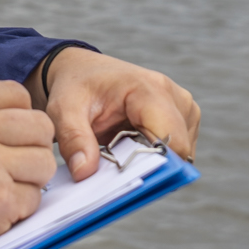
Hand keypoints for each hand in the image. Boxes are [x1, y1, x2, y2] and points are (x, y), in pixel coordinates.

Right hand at [0, 81, 57, 248]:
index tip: (12, 136)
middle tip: (16, 166)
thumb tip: (13, 116)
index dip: (21, 117)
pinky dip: (19, 208)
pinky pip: (34, 197)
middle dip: (34, 147)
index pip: (17, 94)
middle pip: (40, 126)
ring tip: (0, 190)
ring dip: (29, 180)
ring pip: (43, 162)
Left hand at [27, 48, 200, 180]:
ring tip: (122, 151)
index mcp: (150, 90)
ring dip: (153, 162)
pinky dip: (156, 157)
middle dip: (150, 167)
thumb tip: (85, 173)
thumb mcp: (64, 110)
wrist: (85, 71)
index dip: (154, 166)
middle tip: (116, 165)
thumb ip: (73, 140)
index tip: (125, 176)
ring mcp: (184, 109)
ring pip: (180, 155)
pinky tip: (132, 148)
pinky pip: (178, 151)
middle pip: (178, 151)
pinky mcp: (184, 120)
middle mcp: (175, 98)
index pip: (171, 141)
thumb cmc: (77, 86)